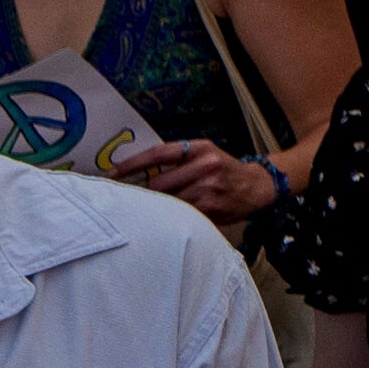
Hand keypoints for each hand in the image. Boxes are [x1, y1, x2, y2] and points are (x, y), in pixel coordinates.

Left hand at [115, 139, 284, 223]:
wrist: (257, 187)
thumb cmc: (224, 171)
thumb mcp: (206, 155)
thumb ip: (178, 159)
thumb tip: (138, 170)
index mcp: (200, 148)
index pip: (157, 154)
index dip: (131, 164)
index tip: (111, 173)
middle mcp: (205, 165)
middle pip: (158, 182)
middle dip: (141, 192)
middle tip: (126, 199)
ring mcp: (208, 188)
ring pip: (167, 200)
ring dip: (153, 207)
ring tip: (143, 211)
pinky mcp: (210, 208)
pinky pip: (180, 213)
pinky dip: (169, 216)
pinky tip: (163, 219)